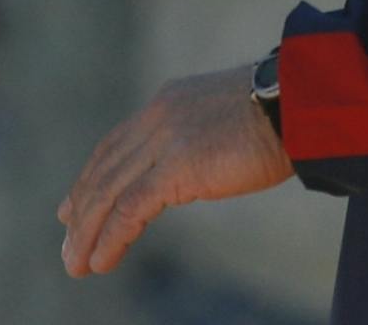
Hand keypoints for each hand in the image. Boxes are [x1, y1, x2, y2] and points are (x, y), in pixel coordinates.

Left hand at [57, 64, 295, 275]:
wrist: (299, 103)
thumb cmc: (280, 114)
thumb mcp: (225, 120)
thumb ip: (198, 138)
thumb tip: (195, 164)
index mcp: (167, 102)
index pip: (115, 144)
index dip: (91, 176)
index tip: (71, 205)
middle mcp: (157, 116)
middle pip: (104, 168)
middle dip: (81, 209)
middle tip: (68, 243)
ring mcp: (165, 139)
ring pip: (109, 191)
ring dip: (87, 231)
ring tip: (76, 263)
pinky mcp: (177, 166)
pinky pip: (131, 208)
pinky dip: (112, 236)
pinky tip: (101, 260)